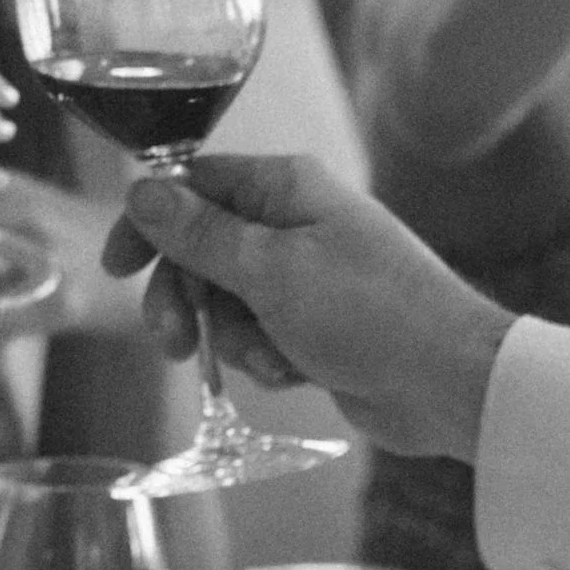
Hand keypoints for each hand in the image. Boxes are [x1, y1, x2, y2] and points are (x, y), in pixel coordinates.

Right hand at [98, 153, 511, 457]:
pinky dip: (265, 356)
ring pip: (228, 299)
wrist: (451, 384)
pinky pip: (261, 334)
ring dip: (232, 335)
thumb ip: (198, 233)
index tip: (119, 268)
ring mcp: (309, 275)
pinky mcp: (319, 325)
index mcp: (286, 187)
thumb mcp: (269, 270)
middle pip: (202, 248)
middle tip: (175, 341)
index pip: (192, 186)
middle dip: (186, 297)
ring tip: (264, 358)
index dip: (150, 225)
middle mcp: (295, 222)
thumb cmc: (369, 313)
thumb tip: (140, 190)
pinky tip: (293, 373)